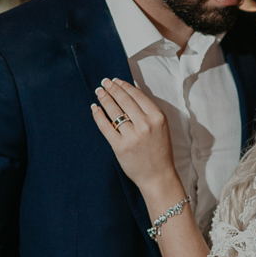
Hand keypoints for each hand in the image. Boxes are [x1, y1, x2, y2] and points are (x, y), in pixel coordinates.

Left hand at [92, 78, 177, 192]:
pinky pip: (106, 127)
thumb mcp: (161, 126)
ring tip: (99, 92)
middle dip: (112, 89)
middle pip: (124, 101)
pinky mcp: (120, 147)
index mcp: (158, 117)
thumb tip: (133, 89)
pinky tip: (95, 108)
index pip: (137, 95)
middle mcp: (145, 124)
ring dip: (105, 99)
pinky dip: (98, 116)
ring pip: (114, 112)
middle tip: (104, 82)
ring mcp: (132, 136)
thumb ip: (148, 109)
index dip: (124, 86)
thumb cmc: (160, 150)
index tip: (116, 80)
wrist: (158, 176)